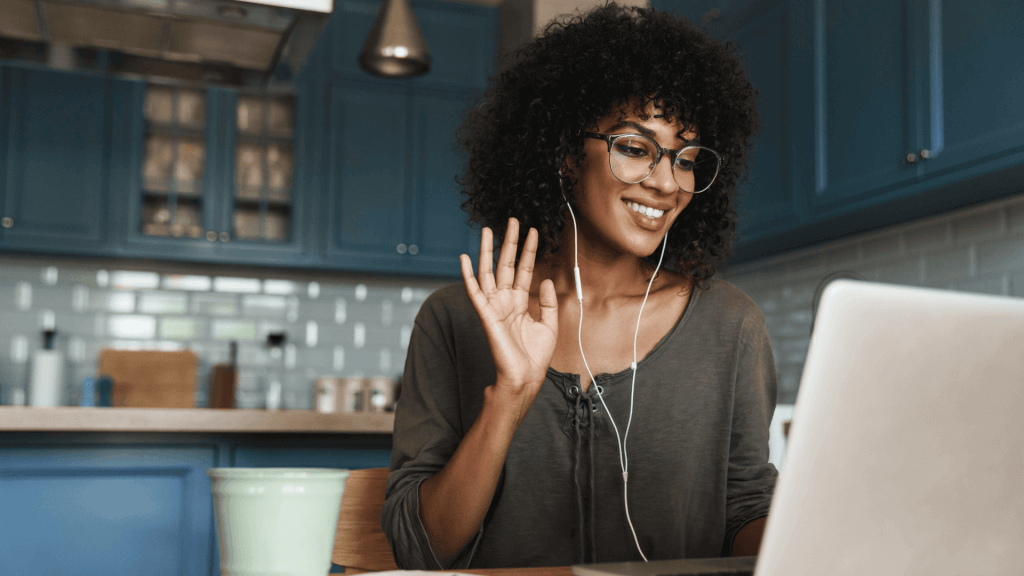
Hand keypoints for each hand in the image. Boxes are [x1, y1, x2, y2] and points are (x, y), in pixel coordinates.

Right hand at [461, 218, 557, 407]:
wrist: (525, 376)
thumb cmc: (535, 356)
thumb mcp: (549, 324)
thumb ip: (547, 301)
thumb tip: (545, 280)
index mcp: (520, 302)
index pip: (524, 269)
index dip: (529, 251)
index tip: (534, 232)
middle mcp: (505, 300)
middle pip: (506, 264)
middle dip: (510, 243)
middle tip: (512, 220)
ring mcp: (494, 306)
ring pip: (488, 272)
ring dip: (487, 251)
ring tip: (488, 230)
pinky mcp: (486, 315)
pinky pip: (474, 292)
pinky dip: (467, 275)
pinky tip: (465, 258)